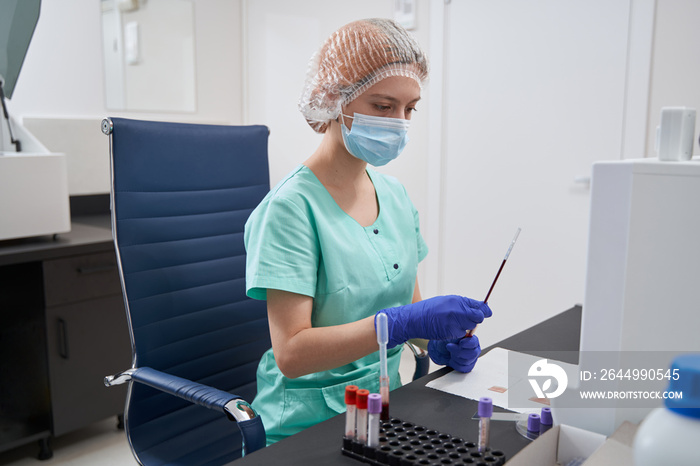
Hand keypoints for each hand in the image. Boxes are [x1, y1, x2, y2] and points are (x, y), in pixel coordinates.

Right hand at [376, 295, 491, 347]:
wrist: (413, 319)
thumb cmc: (428, 310)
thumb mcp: (446, 301)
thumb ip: (462, 304)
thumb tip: (478, 307)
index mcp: (457, 300)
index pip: (479, 306)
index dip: (485, 310)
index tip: (487, 312)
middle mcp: (457, 310)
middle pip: (478, 318)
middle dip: (474, 320)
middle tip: (465, 319)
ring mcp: (454, 322)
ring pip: (470, 327)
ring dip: (465, 327)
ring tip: (452, 323)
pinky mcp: (450, 332)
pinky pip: (460, 334)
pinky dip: (456, 333)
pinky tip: (446, 328)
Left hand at [428, 336, 480, 372]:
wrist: (439, 349)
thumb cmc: (445, 340)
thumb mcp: (451, 333)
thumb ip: (458, 332)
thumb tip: (464, 331)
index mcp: (472, 340)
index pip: (474, 342)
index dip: (467, 344)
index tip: (459, 343)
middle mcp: (474, 349)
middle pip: (472, 354)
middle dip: (458, 351)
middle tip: (450, 347)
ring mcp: (472, 358)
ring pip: (467, 361)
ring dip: (455, 357)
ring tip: (450, 353)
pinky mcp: (467, 366)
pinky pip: (463, 368)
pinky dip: (455, 364)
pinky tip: (452, 359)